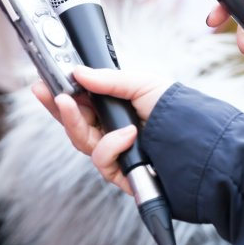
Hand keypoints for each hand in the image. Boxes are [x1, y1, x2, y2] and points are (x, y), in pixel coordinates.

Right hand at [32, 66, 173, 194]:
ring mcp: (115, 152)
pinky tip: (128, 135)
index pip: (79, 102)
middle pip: (73, 122)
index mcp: (115, 108)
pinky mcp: (120, 172)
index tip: (43, 81)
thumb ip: (109, 79)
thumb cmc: (176, 111)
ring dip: (73, 121)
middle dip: (57, 106)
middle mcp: (111, 130)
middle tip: (46, 91)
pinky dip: (111, 145)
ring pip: (80, 140)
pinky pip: (101, 159)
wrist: (200, 142)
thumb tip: (79, 72)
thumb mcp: (143, 83)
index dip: (59, 93)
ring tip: (71, 103)